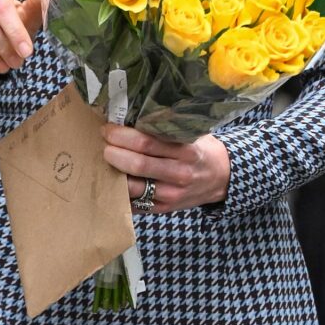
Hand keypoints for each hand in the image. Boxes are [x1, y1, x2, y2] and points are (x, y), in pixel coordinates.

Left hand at [102, 125, 229, 214]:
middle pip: (138, 165)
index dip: (123, 136)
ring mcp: (171, 195)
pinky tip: (111, 181)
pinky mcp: (164, 210)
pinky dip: (120, 193)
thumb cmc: (200, 149)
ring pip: (134, 188)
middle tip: (103, 142)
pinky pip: (136, 204)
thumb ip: (166, 127)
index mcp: (185, 151)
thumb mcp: (191, 134)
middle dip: (114, 152)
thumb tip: (131, 115)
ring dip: (114, 174)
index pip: (147, 143)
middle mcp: (179, 174)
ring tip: (105, 160)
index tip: (109, 128)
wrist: (222, 178)